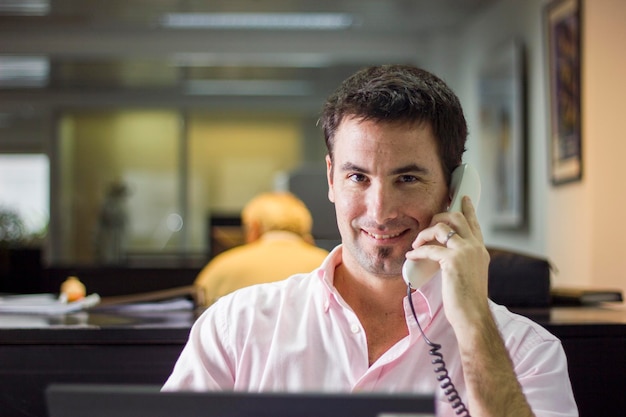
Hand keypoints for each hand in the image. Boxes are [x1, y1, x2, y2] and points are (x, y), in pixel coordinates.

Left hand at [405, 196, 489, 326]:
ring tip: (416, 243)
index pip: (474, 223)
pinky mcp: (453, 260)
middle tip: (427, 225)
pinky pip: (430, 248)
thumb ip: (462, 260)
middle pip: (457, 218)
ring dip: (425, 233)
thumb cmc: (467, 300)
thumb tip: (444, 254)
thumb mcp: (469, 274)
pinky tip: (411, 255)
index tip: (462, 198)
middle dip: (439, 217)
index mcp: (480, 250)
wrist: (472, 315)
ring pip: (442, 228)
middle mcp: (476, 247)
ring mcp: (466, 252)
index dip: (468, 208)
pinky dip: (417, 251)